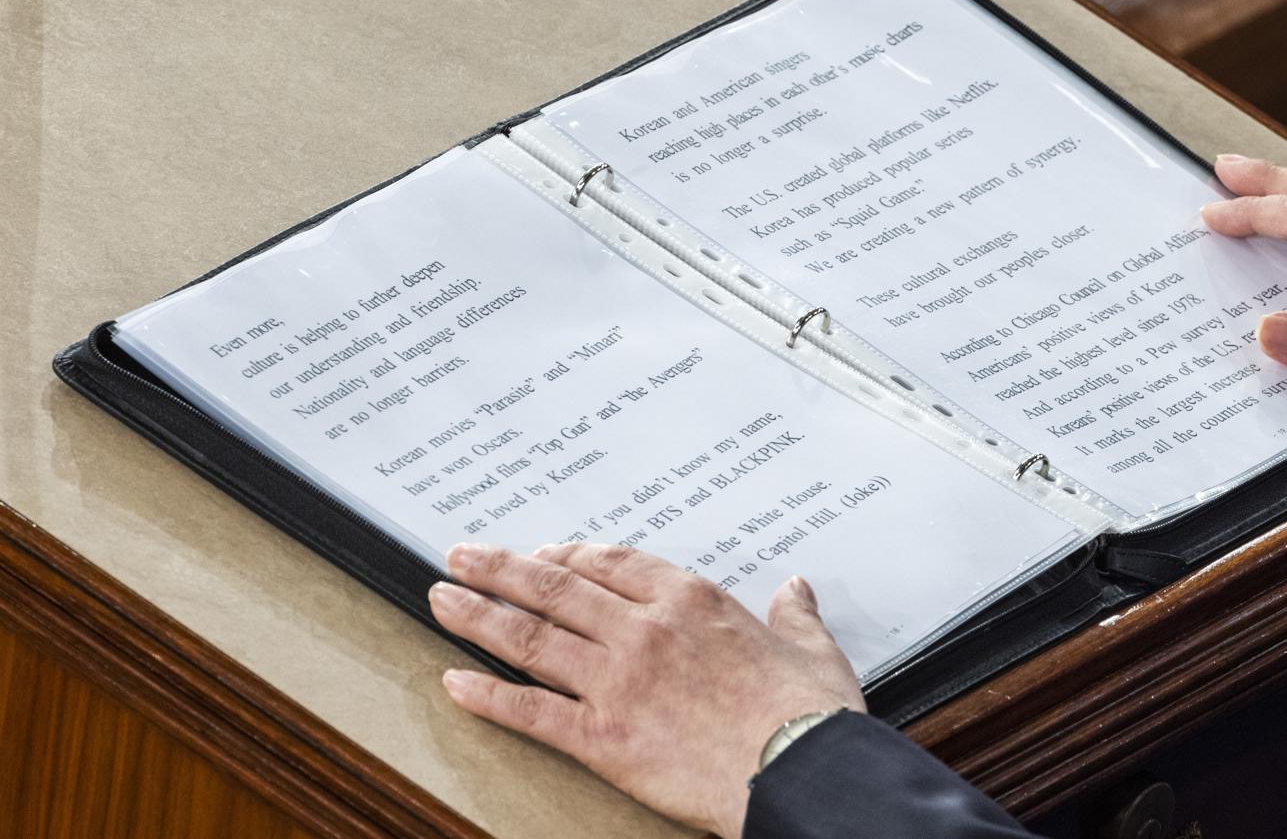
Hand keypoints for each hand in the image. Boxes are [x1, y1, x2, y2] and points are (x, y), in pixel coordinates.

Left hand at [428, 542, 863, 838]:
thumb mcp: (809, 647)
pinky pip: (532, 712)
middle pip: (555, 586)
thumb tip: (795, 590)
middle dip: (500, 569)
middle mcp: (644, 630)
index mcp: (690, 601)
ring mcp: (618, 682)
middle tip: (463, 556)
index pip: (610, 561)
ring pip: (531, 638)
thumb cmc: (806, 713)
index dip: (566, 553)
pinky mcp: (603, 737)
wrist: (798, 768)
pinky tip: (455, 684)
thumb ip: (794, 613)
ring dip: (478, 616)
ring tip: (442, 599)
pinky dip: (488, 697)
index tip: (544, 553)